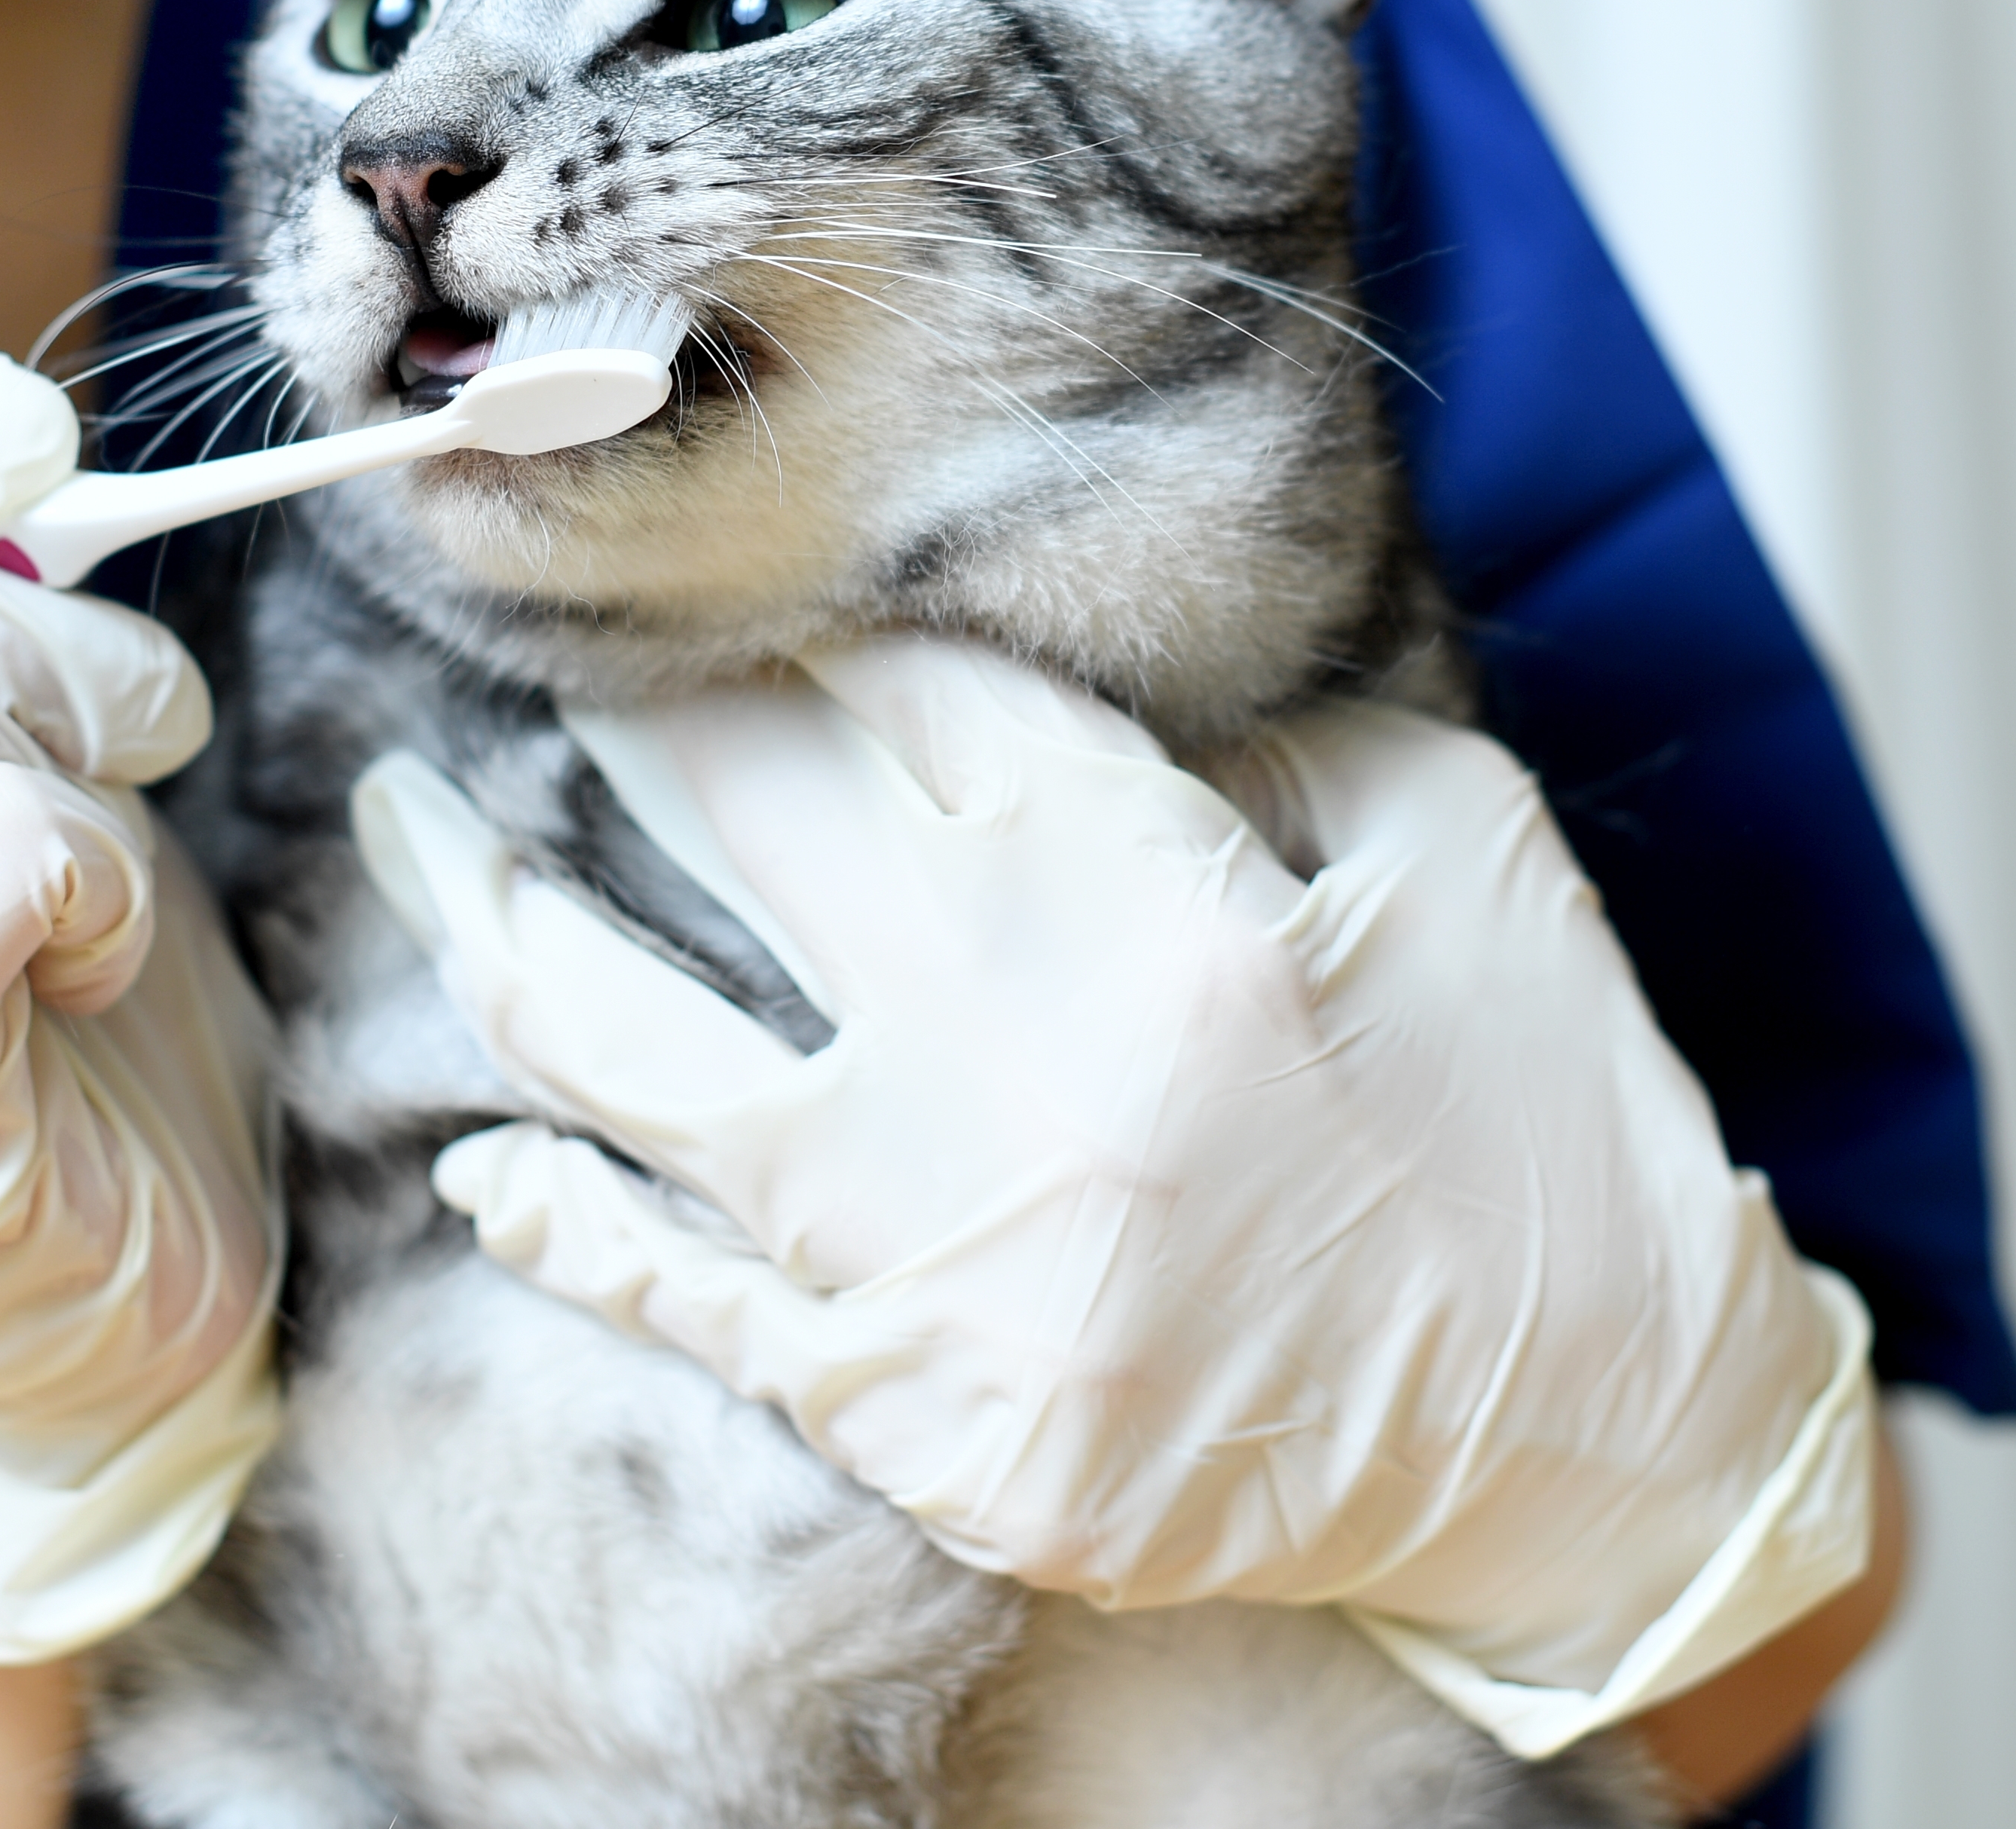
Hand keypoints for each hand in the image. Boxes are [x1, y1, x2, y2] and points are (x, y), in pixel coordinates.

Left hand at [353, 638, 1876, 1758]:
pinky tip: (485, 1155)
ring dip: (494, 922)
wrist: (1608, 1449)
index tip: (709, 566)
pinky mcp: (924, 1425)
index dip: (798, 620)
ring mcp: (944, 1264)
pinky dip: (567, 1220)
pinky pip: (684, 1301)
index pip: (904, 696)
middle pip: (737, 820)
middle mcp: (1011, 1070)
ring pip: (631, 1050)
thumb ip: (1246, 737)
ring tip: (406, 830)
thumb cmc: (1549, 1121)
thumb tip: (1049, 686)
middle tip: (528, 627)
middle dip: (627, 710)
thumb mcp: (1448, 844)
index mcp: (1149, 901)